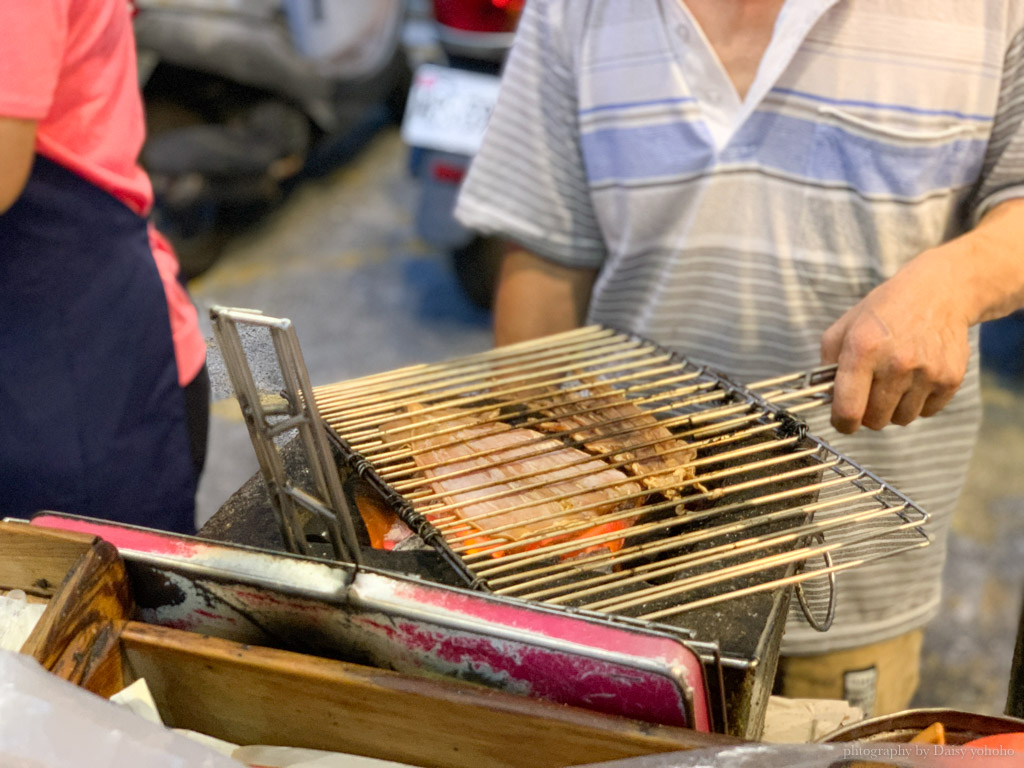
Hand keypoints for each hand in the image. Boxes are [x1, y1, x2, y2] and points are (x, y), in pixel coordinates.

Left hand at [820, 252, 970, 433]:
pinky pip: (927, 412)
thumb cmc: (884, 311)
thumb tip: (826, 399)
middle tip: (869, 394)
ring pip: (901, 419)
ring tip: (894, 381)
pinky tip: (916, 377)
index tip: (842, 421)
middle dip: (868, 413)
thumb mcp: (844, 327)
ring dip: (894, 408)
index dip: (842, 423)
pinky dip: (918, 402)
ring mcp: (927, 372)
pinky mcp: (950, 379)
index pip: (849, 409)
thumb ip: (827, 365)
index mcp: (863, 349)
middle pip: (875, 420)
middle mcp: (897, 363)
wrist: (938, 293)